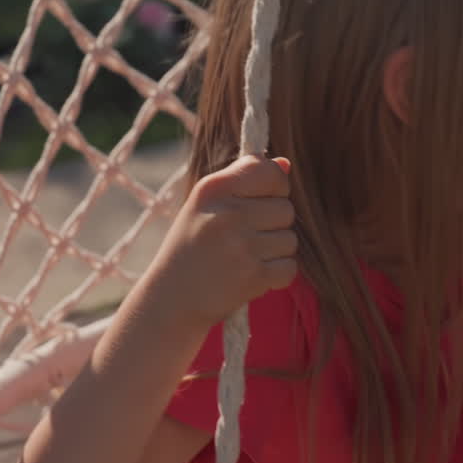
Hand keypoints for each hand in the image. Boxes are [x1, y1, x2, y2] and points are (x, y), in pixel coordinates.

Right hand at [144, 154, 296, 329]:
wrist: (172, 297)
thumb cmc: (193, 243)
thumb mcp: (207, 203)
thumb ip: (244, 177)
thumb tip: (286, 164)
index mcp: (214, 188)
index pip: (270, 172)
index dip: (275, 186)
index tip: (261, 199)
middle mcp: (228, 214)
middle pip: (286, 208)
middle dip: (273, 223)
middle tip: (245, 236)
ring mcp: (242, 246)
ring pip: (290, 239)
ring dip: (275, 250)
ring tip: (245, 256)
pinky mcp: (253, 276)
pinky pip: (290, 267)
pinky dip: (277, 274)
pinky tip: (251, 274)